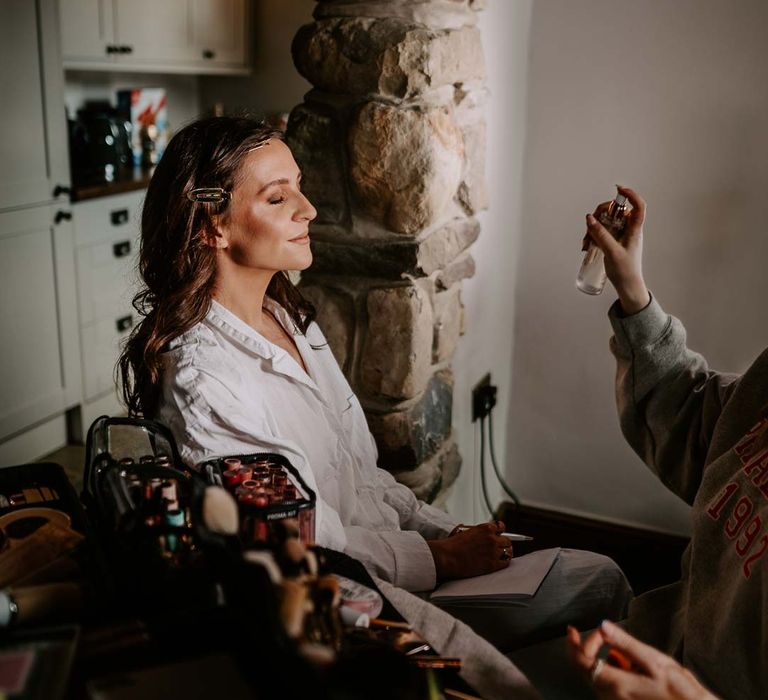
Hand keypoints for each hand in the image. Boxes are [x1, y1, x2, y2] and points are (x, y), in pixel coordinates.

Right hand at [427, 521, 511, 581]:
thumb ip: (476, 531)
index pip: (501, 526)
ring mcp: (493, 551)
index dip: (500, 531)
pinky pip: (506, 562)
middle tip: (500, 547)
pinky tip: (500, 563)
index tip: (499, 534)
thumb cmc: (451, 545)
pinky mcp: (492, 564)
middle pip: (507, 540)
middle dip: (503, 543)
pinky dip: (504, 562)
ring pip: (508, 551)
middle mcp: (491, 538)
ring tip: (502, 556)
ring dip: (505, 553)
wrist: (447, 557)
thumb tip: (477, 533)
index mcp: (485, 528)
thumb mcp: (465, 530)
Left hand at [567, 621, 718, 699]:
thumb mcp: (653, 661)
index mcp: (615, 685)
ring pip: (596, 675)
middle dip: (584, 647)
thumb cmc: (679, 690)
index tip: (583, 630)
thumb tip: (603, 626)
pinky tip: (627, 664)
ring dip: (600, 658)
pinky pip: (607, 684)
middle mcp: (610, 697)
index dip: (578, 643)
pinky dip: (611, 669)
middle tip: (579, 632)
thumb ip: (625, 643)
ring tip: (621, 651)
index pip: (582, 662)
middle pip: (584, 669)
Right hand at [584, 185, 649, 314]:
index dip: (631, 195)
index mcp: (634, 230)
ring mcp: (620, 235)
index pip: (638, 206)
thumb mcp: (612, 252)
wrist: (627, 286)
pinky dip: (593, 236)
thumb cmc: (626, 271)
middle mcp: (628, 230)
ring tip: (586, 242)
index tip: (618, 190)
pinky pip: (602, 232)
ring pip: (606, 222)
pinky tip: (587, 245)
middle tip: (590, 224)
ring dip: (593, 227)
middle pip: (616, 211)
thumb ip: (601, 234)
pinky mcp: (613, 242)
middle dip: (600, 214)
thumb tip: (590, 218)